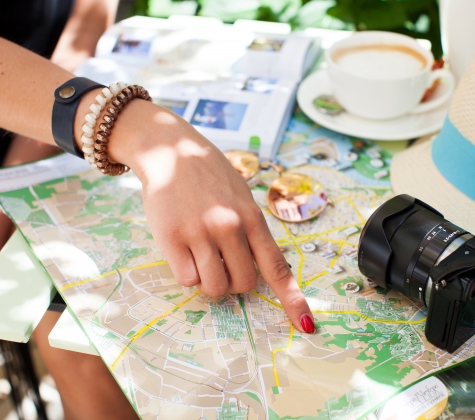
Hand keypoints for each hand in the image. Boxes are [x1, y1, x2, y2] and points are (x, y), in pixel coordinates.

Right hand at [111, 102, 314, 332]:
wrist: (169, 151)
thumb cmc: (208, 176)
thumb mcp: (241, 196)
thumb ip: (250, 230)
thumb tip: (255, 268)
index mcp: (252, 218)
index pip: (277, 267)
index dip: (292, 299)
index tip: (305, 325)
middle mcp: (230, 227)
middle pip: (243, 284)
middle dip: (233, 282)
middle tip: (221, 261)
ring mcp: (201, 233)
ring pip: (214, 287)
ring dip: (209, 280)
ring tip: (200, 255)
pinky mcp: (172, 238)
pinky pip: (187, 279)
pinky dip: (187, 272)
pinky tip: (183, 249)